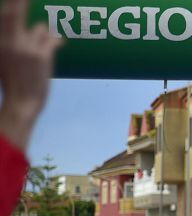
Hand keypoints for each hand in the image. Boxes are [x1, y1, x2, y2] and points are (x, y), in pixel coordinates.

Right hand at [0, 0, 62, 150]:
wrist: (21, 103)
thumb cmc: (12, 83)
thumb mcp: (3, 59)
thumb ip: (9, 41)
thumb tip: (18, 26)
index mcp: (0, 41)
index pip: (7, 14)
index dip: (14, 3)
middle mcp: (10, 40)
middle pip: (15, 11)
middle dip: (21, 1)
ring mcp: (26, 47)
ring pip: (40, 27)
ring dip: (44, 34)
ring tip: (44, 44)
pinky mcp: (41, 55)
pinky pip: (52, 39)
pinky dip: (56, 41)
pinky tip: (58, 44)